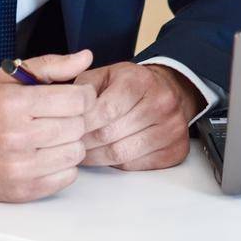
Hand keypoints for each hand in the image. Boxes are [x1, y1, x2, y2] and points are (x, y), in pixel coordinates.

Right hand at [0, 50, 95, 201]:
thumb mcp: (5, 78)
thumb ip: (49, 66)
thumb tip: (85, 57)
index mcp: (14, 105)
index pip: (77, 100)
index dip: (83, 95)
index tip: (75, 96)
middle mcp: (16, 138)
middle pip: (78, 126)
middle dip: (76, 118)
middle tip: (60, 115)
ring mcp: (19, 169)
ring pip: (76, 153)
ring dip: (71, 142)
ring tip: (53, 135)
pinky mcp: (22, 191)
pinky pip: (67, 178)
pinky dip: (63, 166)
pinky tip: (47, 155)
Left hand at [78, 62, 204, 170]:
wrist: (167, 91)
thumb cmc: (129, 85)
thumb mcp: (104, 75)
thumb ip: (81, 87)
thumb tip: (64, 106)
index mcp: (140, 80)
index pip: (105, 110)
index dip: (81, 124)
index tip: (66, 129)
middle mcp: (161, 103)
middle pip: (110, 134)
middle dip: (84, 142)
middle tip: (69, 145)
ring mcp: (172, 128)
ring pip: (121, 154)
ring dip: (96, 157)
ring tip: (83, 152)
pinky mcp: (176, 149)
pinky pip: (135, 166)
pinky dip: (115, 165)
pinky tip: (105, 155)